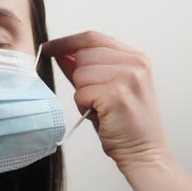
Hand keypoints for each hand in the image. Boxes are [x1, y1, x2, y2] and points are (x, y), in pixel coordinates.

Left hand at [42, 31, 169, 168]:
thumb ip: (85, 68)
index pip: (92, 38)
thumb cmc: (123, 122)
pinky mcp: (116, 94)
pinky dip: (83, 106)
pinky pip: (80, 93)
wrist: (143, 152)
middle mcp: (135, 63)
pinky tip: (100, 115)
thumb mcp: (107, 87)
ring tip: (100, 107)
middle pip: (82, 55)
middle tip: (95, 98)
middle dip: (79, 77)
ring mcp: (128, 77)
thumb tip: (60, 52)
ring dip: (82, 94)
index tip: (48, 48)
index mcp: (135, 57)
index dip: (66, 42)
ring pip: (79, 74)